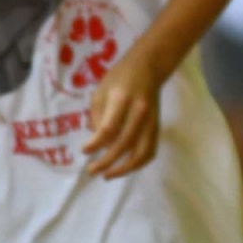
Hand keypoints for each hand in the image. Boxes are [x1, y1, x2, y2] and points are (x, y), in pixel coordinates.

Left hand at [82, 47, 163, 178]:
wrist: (148, 68)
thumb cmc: (119, 78)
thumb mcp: (101, 92)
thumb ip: (98, 117)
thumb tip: (99, 143)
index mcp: (122, 100)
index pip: (108, 129)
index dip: (95, 144)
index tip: (84, 151)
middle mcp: (139, 112)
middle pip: (124, 144)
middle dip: (106, 161)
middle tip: (91, 170)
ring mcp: (151, 121)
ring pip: (141, 153)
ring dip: (124, 168)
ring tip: (108, 175)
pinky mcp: (157, 126)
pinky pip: (150, 151)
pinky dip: (139, 163)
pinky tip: (126, 167)